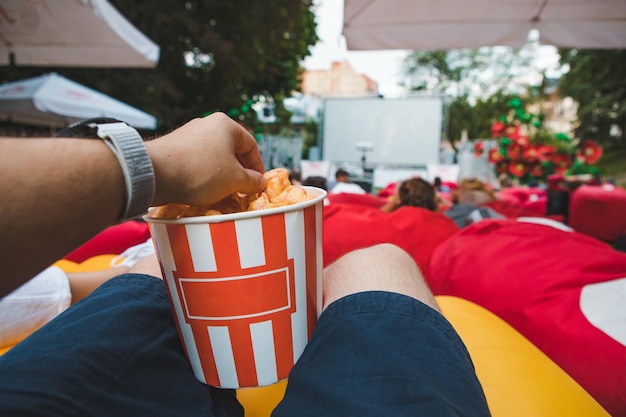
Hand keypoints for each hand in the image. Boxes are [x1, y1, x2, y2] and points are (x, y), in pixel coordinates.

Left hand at [147, 112, 266, 206]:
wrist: (155, 174)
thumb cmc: (200, 172)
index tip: (258, 184)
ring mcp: (187, 135)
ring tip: (222, 193)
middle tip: (242, 190)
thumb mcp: (235, 180)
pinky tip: (201, 190)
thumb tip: (259, 182)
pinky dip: (203, 175)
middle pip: (231, 150)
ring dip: (221, 175)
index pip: (250, 145)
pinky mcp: (173, 148)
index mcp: (225, 125)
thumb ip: (252, 181)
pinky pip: (196, 162)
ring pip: (213, 157)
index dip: (258, 167)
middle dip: (239, 172)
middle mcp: (206, 124)